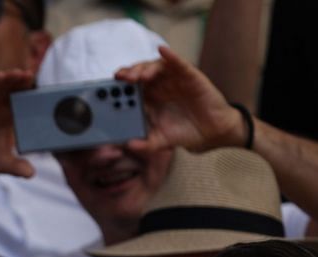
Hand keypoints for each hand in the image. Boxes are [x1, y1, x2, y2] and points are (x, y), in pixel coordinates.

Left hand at [117, 44, 243, 153]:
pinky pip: (178, 62)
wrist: (211, 133)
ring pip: (155, 66)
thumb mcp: (161, 141)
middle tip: (120, 79)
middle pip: (139, 74)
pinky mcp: (189, 75)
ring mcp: (173, 79)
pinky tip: (162, 51)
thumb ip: (145, 144)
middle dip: (128, 74)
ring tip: (139, 75)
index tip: (106, 91)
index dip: (118, 87)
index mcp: (148, 99)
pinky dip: (170, 56)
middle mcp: (158, 86)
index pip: (130, 89)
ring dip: (145, 68)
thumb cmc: (184, 132)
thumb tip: (129, 145)